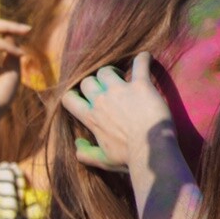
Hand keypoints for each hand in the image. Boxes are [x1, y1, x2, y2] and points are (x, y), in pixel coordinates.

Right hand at [62, 52, 173, 171]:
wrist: (151, 151)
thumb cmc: (128, 158)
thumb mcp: (103, 161)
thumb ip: (85, 154)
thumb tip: (77, 145)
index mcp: (91, 118)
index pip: (69, 99)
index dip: (73, 96)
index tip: (83, 98)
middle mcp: (101, 101)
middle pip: (87, 81)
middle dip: (94, 82)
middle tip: (106, 87)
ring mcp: (120, 91)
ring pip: (106, 70)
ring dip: (112, 71)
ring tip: (122, 75)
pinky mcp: (141, 85)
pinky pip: (140, 64)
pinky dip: (143, 59)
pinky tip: (146, 58)